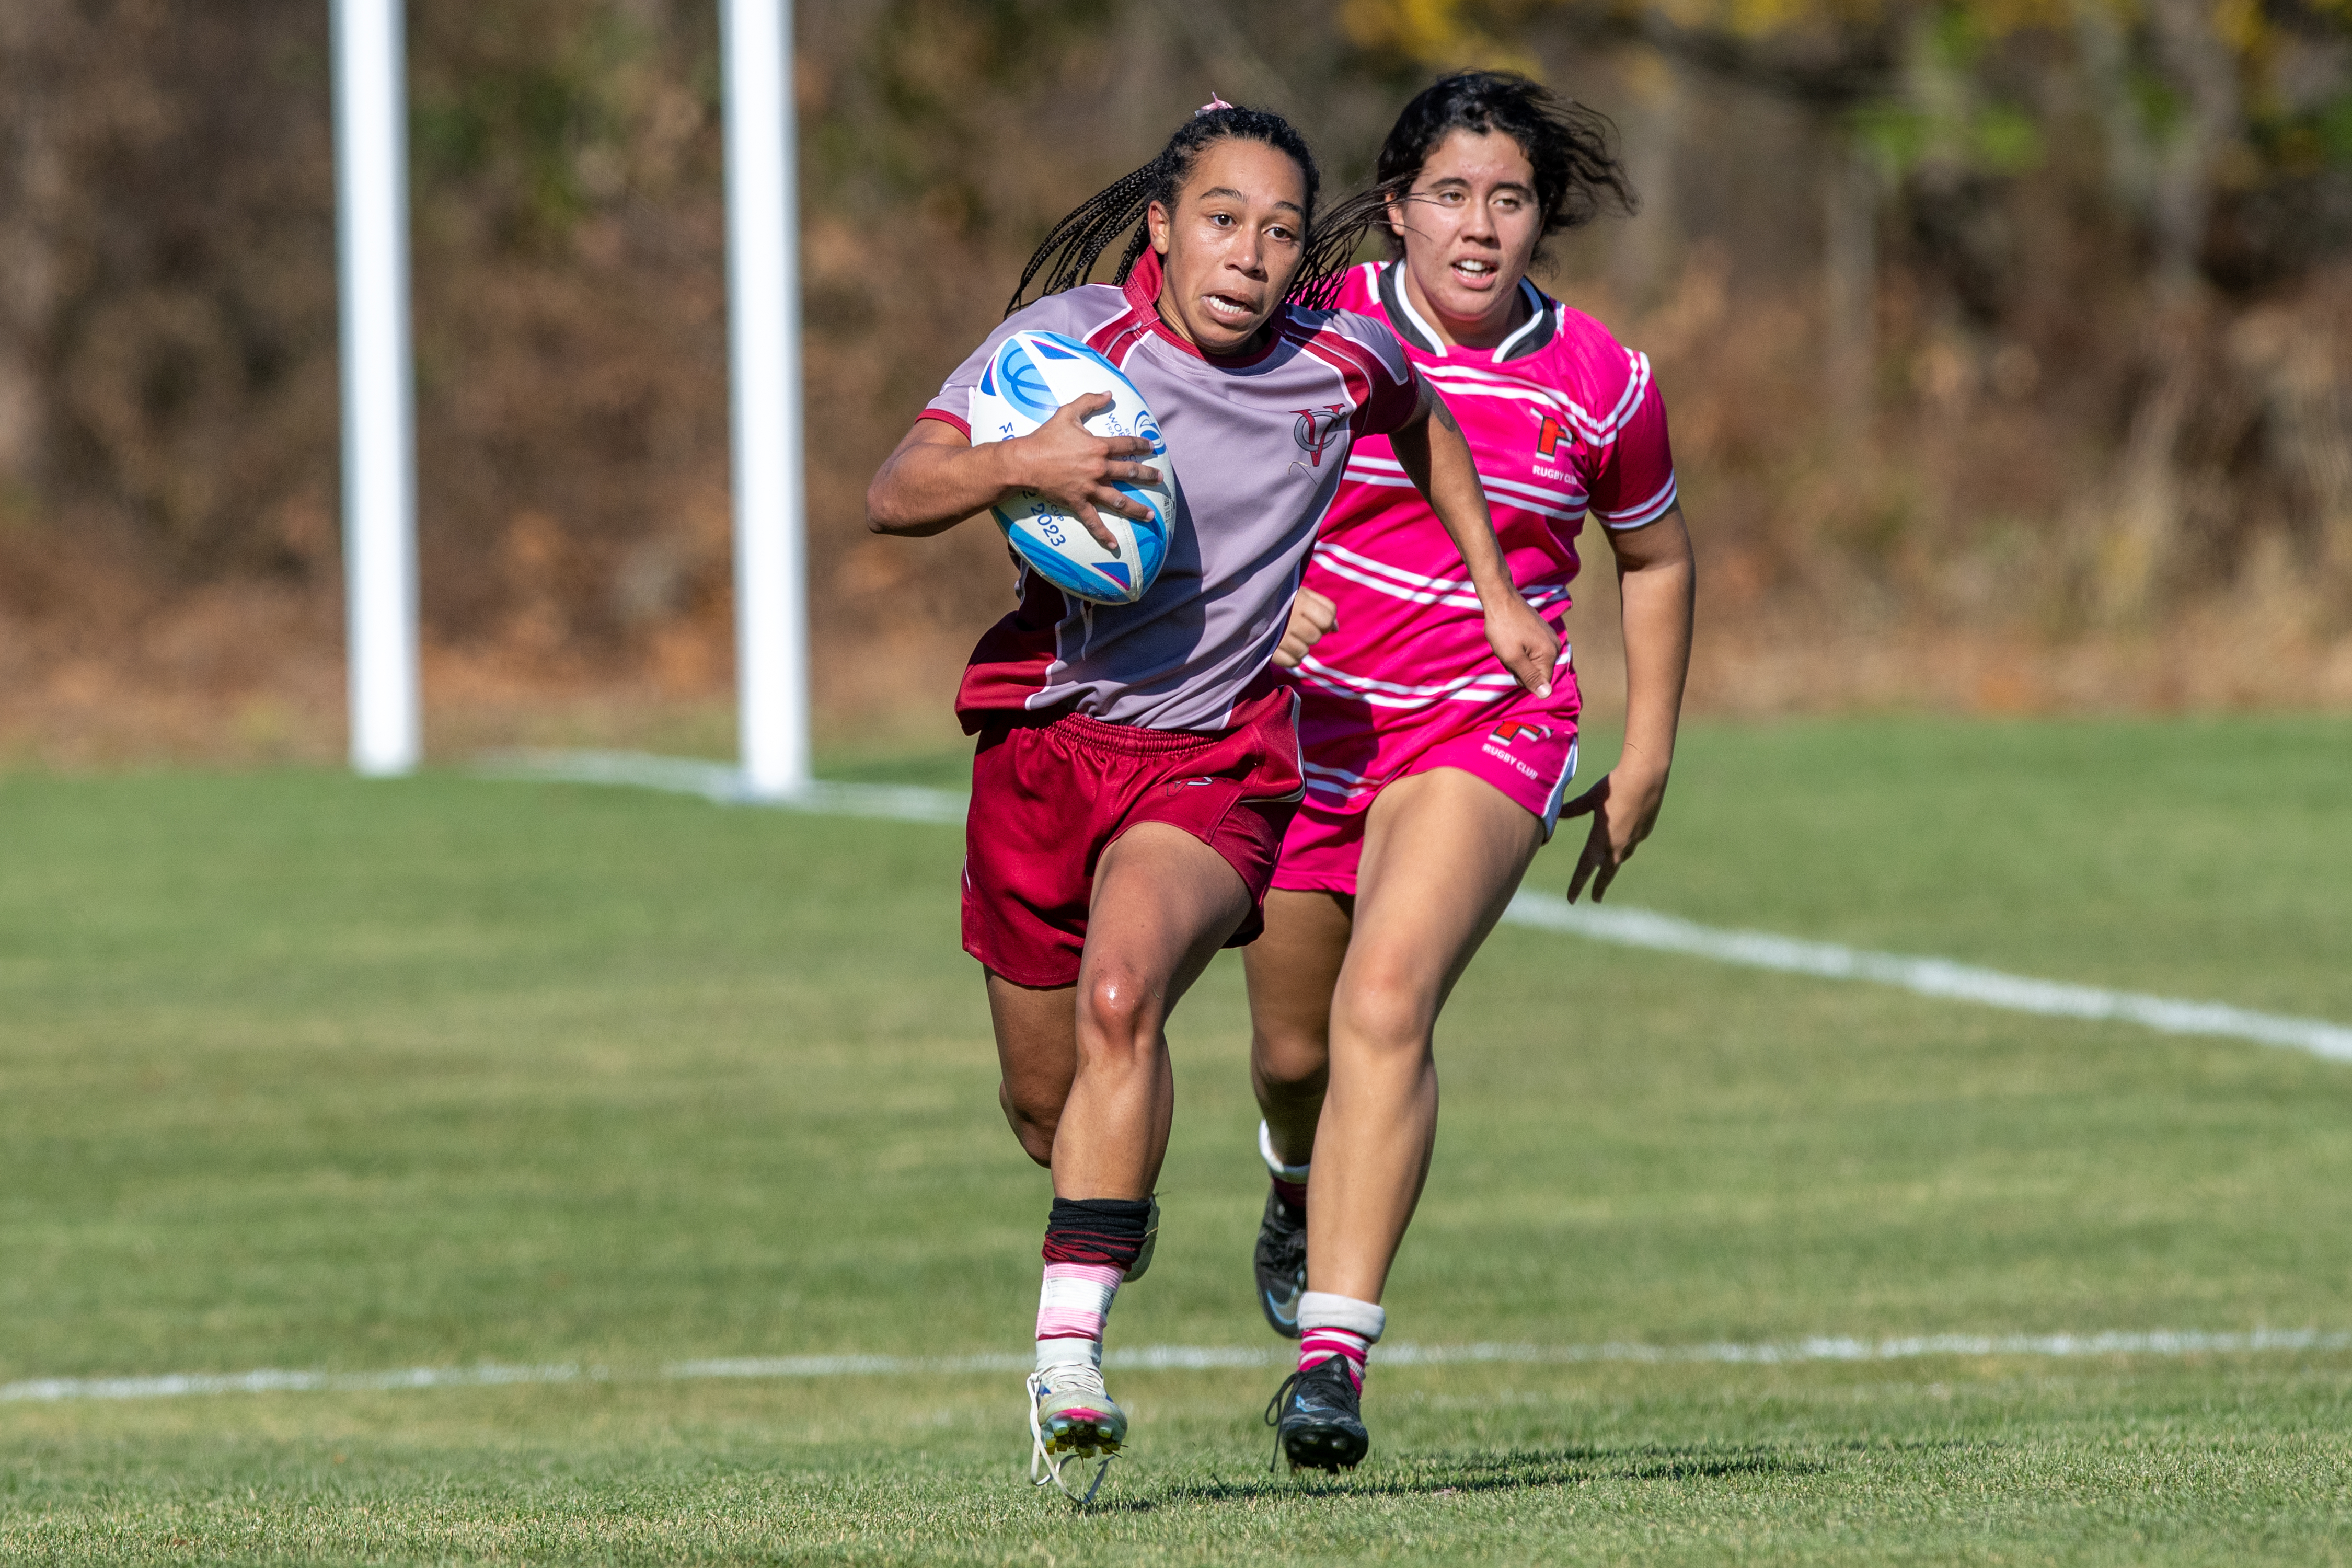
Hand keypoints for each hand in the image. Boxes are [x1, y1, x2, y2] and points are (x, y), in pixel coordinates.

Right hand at [999, 392, 1160, 553]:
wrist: (1025, 461)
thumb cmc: (1045, 437)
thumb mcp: (1067, 413)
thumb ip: (1089, 401)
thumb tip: (1109, 393)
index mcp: (1098, 447)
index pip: (1127, 445)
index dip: (1142, 445)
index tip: (1152, 448)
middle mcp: (1098, 469)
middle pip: (1129, 473)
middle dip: (1147, 476)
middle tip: (1159, 479)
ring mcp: (1089, 488)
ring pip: (1119, 501)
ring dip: (1136, 509)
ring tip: (1150, 515)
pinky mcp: (1078, 502)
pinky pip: (1093, 521)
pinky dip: (1103, 535)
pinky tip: (1114, 545)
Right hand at [1271, 587, 1335, 668]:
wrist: (1249, 602)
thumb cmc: (1283, 598)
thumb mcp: (1303, 594)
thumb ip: (1324, 607)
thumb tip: (1335, 629)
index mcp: (1300, 601)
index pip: (1327, 618)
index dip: (1325, 622)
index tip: (1315, 619)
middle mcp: (1290, 619)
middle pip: (1315, 637)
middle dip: (1312, 634)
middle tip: (1300, 628)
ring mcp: (1279, 636)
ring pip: (1304, 651)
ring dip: (1301, 647)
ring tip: (1291, 637)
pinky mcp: (1269, 650)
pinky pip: (1292, 662)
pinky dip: (1292, 658)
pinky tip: (1286, 649)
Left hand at [1482, 595, 1556, 696]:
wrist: (1500, 598)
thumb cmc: (1503, 628)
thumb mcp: (1512, 657)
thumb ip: (1530, 677)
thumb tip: (1546, 695)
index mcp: (1550, 653)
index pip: (1540, 682)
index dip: (1522, 677)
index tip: (1512, 662)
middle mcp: (1555, 645)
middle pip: (1537, 672)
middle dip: (1520, 668)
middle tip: (1508, 652)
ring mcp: (1549, 637)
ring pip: (1532, 661)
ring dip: (1518, 658)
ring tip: (1509, 644)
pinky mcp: (1542, 631)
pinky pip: (1532, 650)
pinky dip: (1519, 648)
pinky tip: (1512, 638)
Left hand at [1558, 758, 1668, 902]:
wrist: (1647, 778)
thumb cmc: (1615, 785)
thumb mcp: (1591, 798)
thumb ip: (1574, 809)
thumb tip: (1557, 814)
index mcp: (1601, 839)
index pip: (1585, 868)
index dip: (1577, 884)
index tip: (1571, 899)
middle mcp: (1619, 844)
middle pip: (1607, 872)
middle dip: (1599, 886)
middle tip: (1595, 899)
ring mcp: (1634, 839)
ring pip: (1620, 857)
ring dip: (1611, 865)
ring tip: (1605, 870)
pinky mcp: (1645, 830)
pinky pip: (1632, 842)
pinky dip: (1624, 843)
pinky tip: (1623, 835)